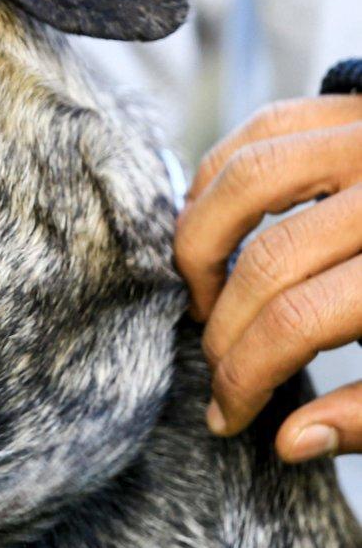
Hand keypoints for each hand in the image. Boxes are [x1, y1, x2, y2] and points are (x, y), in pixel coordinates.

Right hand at [174, 95, 361, 461]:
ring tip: (205, 295)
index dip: (248, 376)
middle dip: (223, 328)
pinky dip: (217, 179)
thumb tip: (290, 439)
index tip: (230, 414)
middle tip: (219, 364)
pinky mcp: (355, 108)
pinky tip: (214, 229)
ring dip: (202, 245)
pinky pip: (260, 130)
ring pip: (245, 179)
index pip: (298, 322)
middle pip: (266, 261)